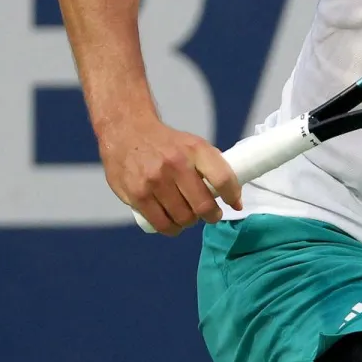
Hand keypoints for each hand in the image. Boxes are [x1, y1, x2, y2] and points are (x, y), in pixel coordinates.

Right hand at [98, 115, 241, 234]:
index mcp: (195, 149)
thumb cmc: (166, 144)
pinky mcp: (138, 195)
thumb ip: (212, 166)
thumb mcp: (192, 144)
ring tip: (189, 217)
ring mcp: (155, 181)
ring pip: (184, 218)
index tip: (234, 204)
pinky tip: (173, 224)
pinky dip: (172, 229)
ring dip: (190, 222)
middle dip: (211, 215)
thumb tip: (234, 197)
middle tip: (211, 215)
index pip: (222, 178)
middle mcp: (176, 164)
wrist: (127, 133)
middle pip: (203, 205)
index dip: (232, 195)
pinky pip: (162, 224)